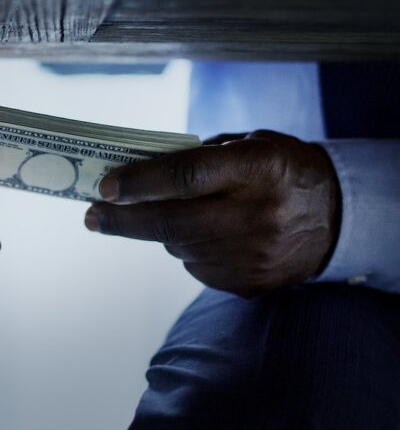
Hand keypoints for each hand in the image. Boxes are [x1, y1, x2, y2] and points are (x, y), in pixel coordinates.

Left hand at [83, 130, 339, 296]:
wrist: (337, 219)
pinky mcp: (250, 283)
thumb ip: (200, 158)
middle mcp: (258, 214)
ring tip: (167, 215)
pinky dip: (189, 249)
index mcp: (259, 168)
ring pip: (179, 246)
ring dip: (161, 231)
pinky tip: (206, 236)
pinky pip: (197, 267)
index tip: (104, 187)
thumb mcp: (250, 146)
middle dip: (122, 221)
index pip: (187, 176)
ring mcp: (254, 255)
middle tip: (91, 217)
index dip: (141, 182)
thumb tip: (137, 173)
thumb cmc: (280, 171)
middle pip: (172, 222)